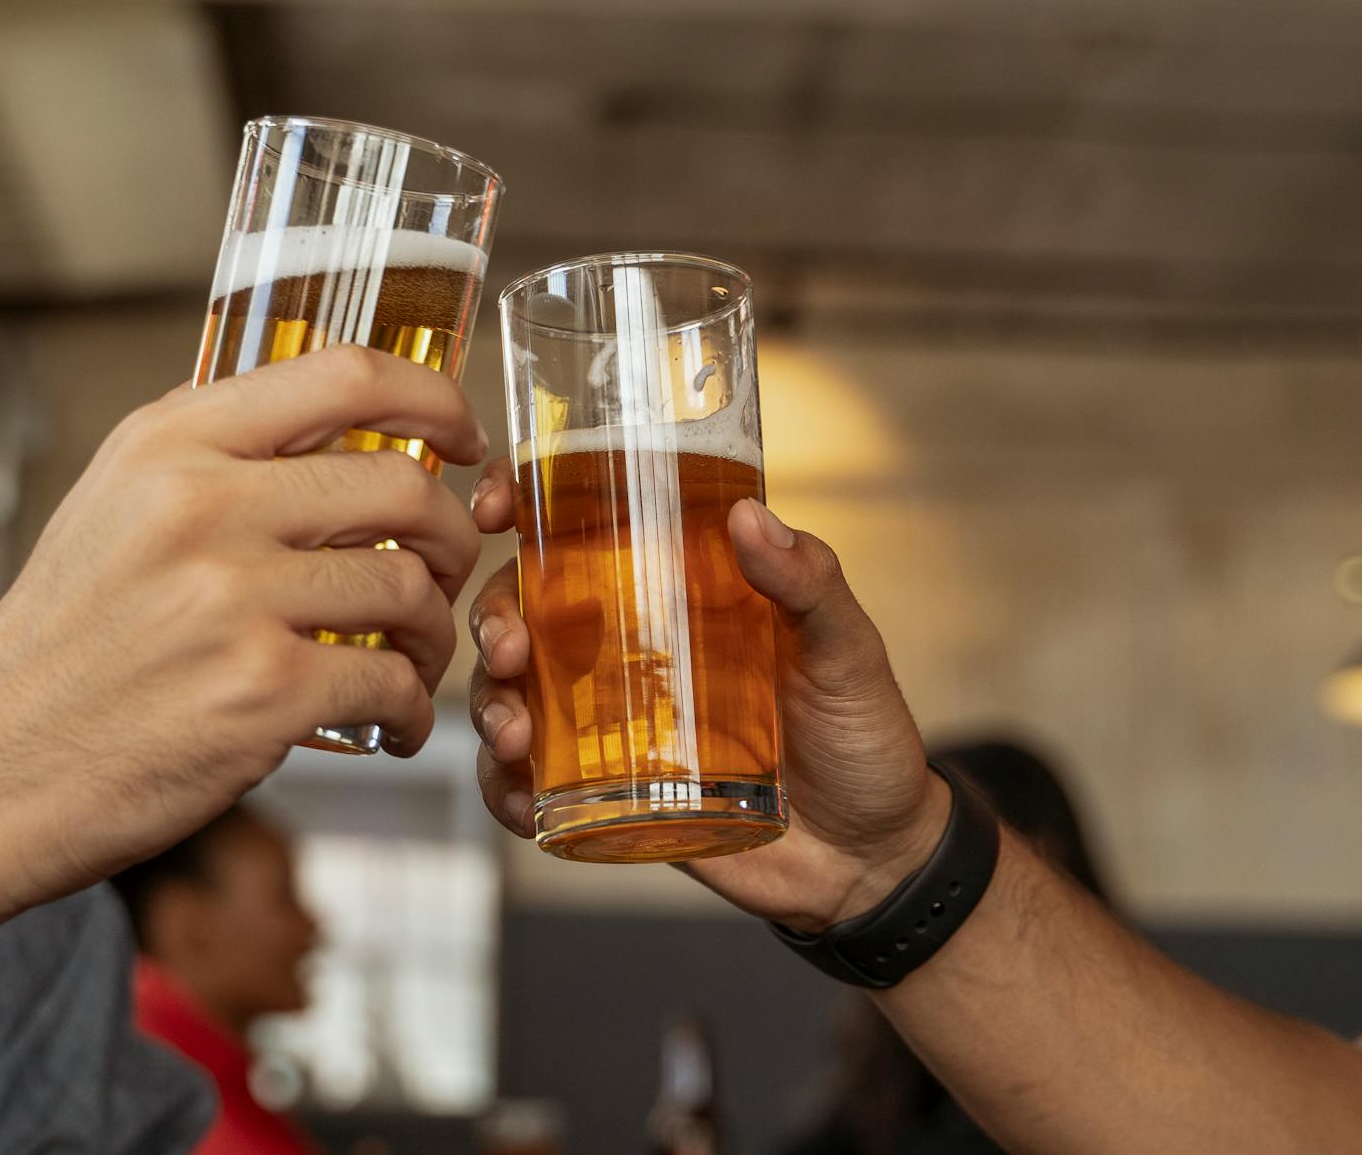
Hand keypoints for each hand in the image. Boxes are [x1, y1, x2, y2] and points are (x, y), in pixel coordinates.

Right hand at [0, 346, 486, 918]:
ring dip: (435, 633)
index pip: (346, 373)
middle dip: (453, 534)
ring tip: (411, 661)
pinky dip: (414, 710)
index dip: (436, 399)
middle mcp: (201, 507)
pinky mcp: (260, 695)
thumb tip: (331, 423)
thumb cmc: (60, 647)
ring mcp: (233, 602)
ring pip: (409, 589)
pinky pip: (392, 683)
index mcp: (169, 444)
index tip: (464, 439)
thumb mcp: (112, 506)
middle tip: (447, 569)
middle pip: (403, 487)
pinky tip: (393, 723)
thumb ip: (212, 458)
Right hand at [467, 457, 947, 932]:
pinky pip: (527, 781)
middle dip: (493, 618)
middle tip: (512, 650)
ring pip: (512, 690)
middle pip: (525, 605)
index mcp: (678, 585)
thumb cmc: (864, 739)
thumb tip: (748, 516)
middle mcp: (630, 640)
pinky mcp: (605, 788)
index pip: (584, 524)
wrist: (870, 860)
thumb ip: (809, 583)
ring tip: (516, 738)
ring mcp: (611, 715)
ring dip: (491, 705)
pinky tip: (523, 805)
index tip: (496, 509)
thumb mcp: (848, 650)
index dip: (522, 501)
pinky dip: (504, 790)